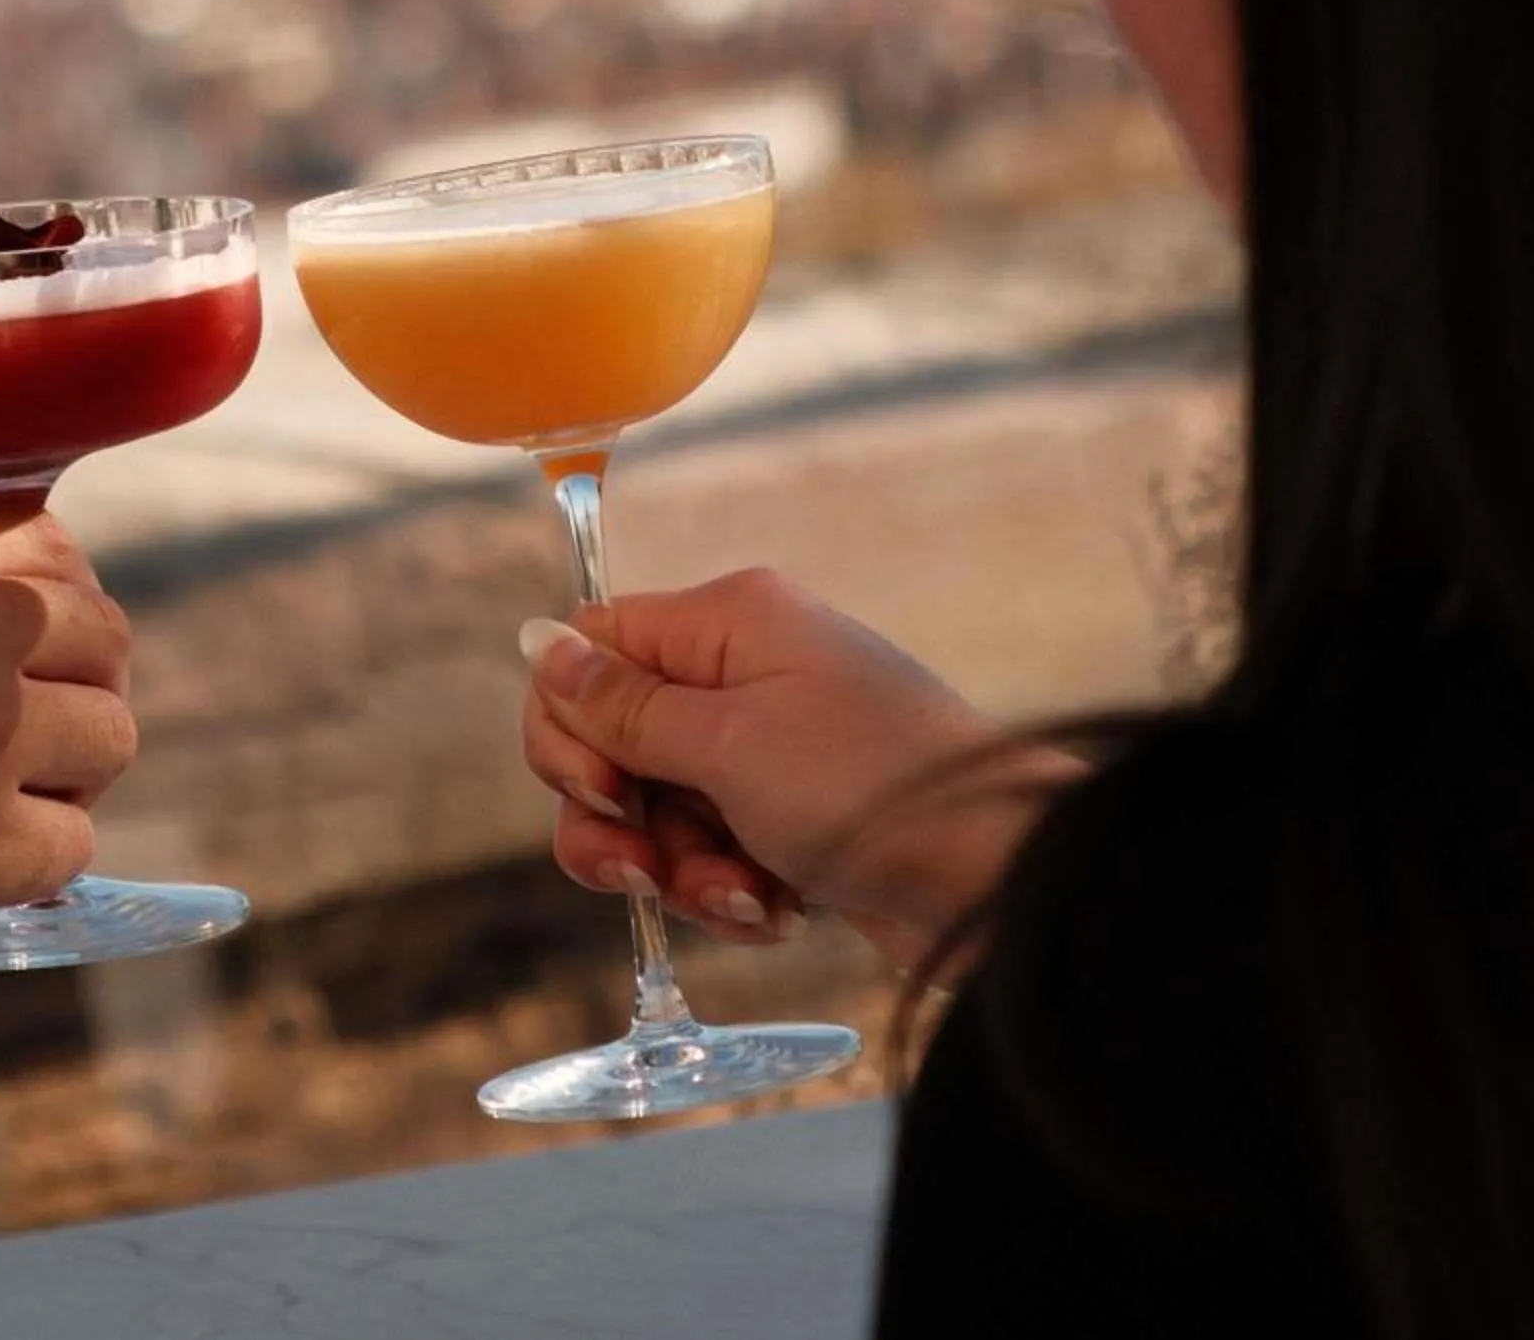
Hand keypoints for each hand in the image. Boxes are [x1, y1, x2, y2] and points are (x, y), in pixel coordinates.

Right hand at [0, 504, 133, 1014]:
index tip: (42, 642)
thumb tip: (39, 599)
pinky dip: (30, 863)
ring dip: (64, 776)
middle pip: (101, 632)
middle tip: (36, 732)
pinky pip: (73, 841)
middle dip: (81, 684)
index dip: (61, 595)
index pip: (47, 540)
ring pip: (108, 736)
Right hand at [519, 570, 1079, 975]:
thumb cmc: (870, 788)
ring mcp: (768, 749)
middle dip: (617, 818)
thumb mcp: (725, 745)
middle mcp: (742, 675)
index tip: (603, 789)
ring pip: (656, 809)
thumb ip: (619, 706)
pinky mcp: (791, 818)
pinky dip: (730, 890)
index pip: (589, 647)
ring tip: (742, 896)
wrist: (999, 879)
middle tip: (650, 865)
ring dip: (678, 868)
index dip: (568, 725)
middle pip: (610, 739)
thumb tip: (535, 639)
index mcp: (725, 624)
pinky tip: (778, 910)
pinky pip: (712, 851)